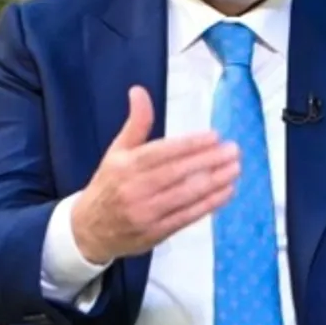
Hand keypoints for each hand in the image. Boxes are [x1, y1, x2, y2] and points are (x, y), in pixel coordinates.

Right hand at [72, 85, 238, 262]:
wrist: (90, 230)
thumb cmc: (109, 185)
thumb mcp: (117, 151)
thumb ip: (135, 123)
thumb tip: (139, 91)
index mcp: (125, 166)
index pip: (162, 152)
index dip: (190, 144)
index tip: (215, 136)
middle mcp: (135, 189)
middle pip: (177, 173)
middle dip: (209, 161)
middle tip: (233, 150)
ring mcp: (146, 213)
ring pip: (185, 195)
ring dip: (214, 182)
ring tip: (235, 169)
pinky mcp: (156, 233)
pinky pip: (186, 217)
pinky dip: (208, 205)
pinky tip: (226, 192)